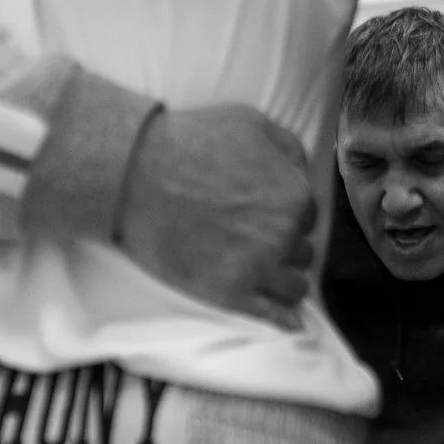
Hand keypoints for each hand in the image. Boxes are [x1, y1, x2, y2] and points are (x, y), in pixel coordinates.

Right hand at [118, 105, 318, 328]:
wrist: (136, 174)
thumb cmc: (190, 142)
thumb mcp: (251, 122)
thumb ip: (289, 148)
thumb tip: (303, 172)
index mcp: (294, 197)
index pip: (307, 217)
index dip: (287, 214)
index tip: (265, 214)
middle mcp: (284, 237)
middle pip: (301, 251)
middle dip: (285, 245)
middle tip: (256, 238)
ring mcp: (258, 269)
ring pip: (294, 286)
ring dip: (284, 278)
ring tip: (265, 272)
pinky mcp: (230, 294)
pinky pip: (274, 316)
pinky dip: (284, 319)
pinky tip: (290, 322)